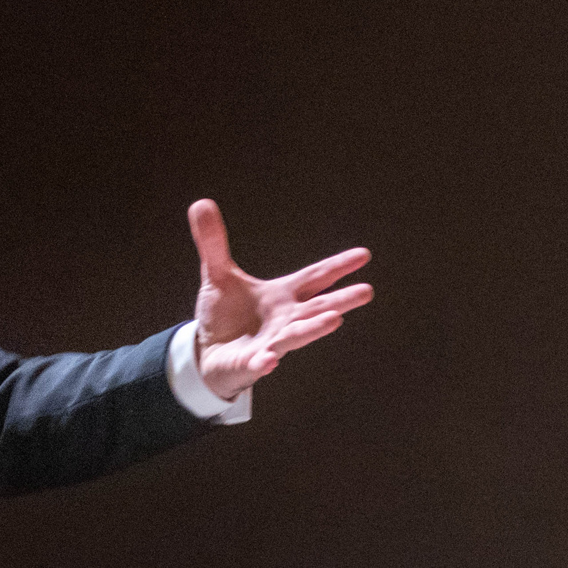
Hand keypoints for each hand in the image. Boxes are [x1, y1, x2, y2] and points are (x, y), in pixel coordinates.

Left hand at [187, 198, 371, 400]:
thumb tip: (201, 203)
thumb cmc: (224, 314)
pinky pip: (259, 363)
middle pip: (316, 308)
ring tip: (336, 320)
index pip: (314, 278)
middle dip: (340, 300)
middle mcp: (284, 319)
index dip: (337, 267)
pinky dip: (265, 362)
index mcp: (282, 296)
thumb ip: (213, 243)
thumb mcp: (217, 274)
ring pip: (295, 335)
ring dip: (313, 328)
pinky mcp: (250, 363)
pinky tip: (269, 361)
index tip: (363, 255)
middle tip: (366, 291)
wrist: (209, 353)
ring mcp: (271, 343)